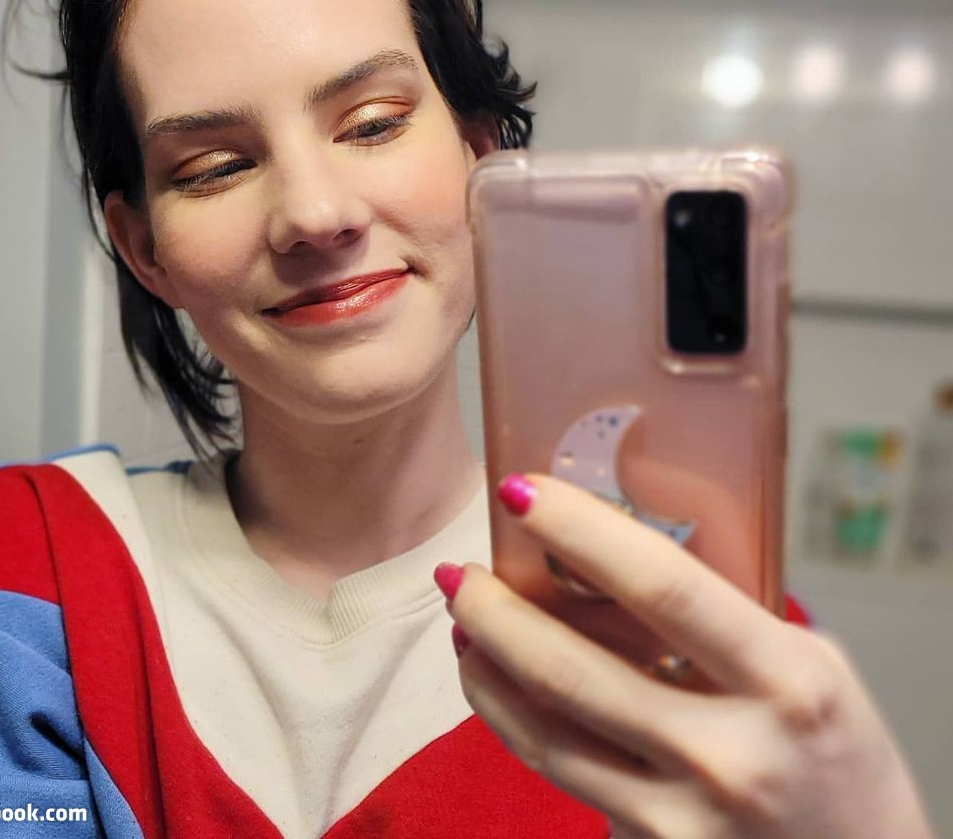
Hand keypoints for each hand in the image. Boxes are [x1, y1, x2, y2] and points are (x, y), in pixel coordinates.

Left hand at [434, 472, 933, 838]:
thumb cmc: (838, 749)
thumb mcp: (808, 663)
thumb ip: (722, 615)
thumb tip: (613, 549)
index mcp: (786, 681)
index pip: (664, 587)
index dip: (579, 531)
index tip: (521, 491)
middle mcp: (732, 753)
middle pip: (574, 669)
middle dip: (495, 610)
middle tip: (460, 570)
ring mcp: (686, 816)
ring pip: (546, 731)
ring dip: (484, 664)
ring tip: (462, 618)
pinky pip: (560, 772)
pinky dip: (510, 718)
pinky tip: (491, 680)